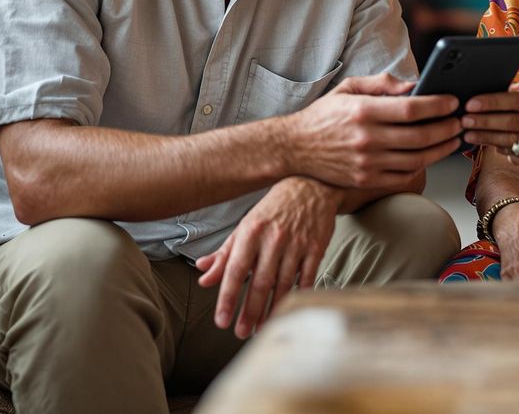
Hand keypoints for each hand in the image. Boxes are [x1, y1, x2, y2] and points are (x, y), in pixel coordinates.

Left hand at [196, 177, 337, 338]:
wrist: (310, 185)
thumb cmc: (273, 209)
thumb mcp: (245, 226)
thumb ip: (225, 252)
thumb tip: (202, 274)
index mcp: (251, 231)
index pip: (235, 270)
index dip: (227, 297)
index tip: (221, 321)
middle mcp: (273, 238)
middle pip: (259, 282)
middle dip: (249, 311)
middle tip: (241, 333)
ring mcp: (297, 243)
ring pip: (283, 284)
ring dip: (271, 309)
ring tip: (261, 328)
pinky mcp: (316, 247)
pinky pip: (306, 278)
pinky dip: (297, 296)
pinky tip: (288, 311)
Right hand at [283, 73, 462, 188]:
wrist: (294, 148)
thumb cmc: (325, 115)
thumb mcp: (349, 89)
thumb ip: (382, 84)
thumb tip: (415, 85)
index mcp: (363, 111)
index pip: (410, 108)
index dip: (437, 105)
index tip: (453, 101)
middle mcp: (366, 139)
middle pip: (420, 136)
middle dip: (447, 128)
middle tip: (460, 121)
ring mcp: (366, 163)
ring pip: (417, 159)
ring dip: (441, 149)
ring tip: (454, 139)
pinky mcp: (365, 180)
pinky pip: (403, 175)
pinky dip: (422, 166)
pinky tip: (431, 155)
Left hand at [460, 79, 518, 166]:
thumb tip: (504, 90)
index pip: (516, 101)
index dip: (491, 102)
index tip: (471, 102)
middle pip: (511, 123)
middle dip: (483, 122)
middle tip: (463, 120)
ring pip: (512, 142)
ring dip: (487, 139)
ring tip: (468, 134)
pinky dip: (505, 152)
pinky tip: (491, 145)